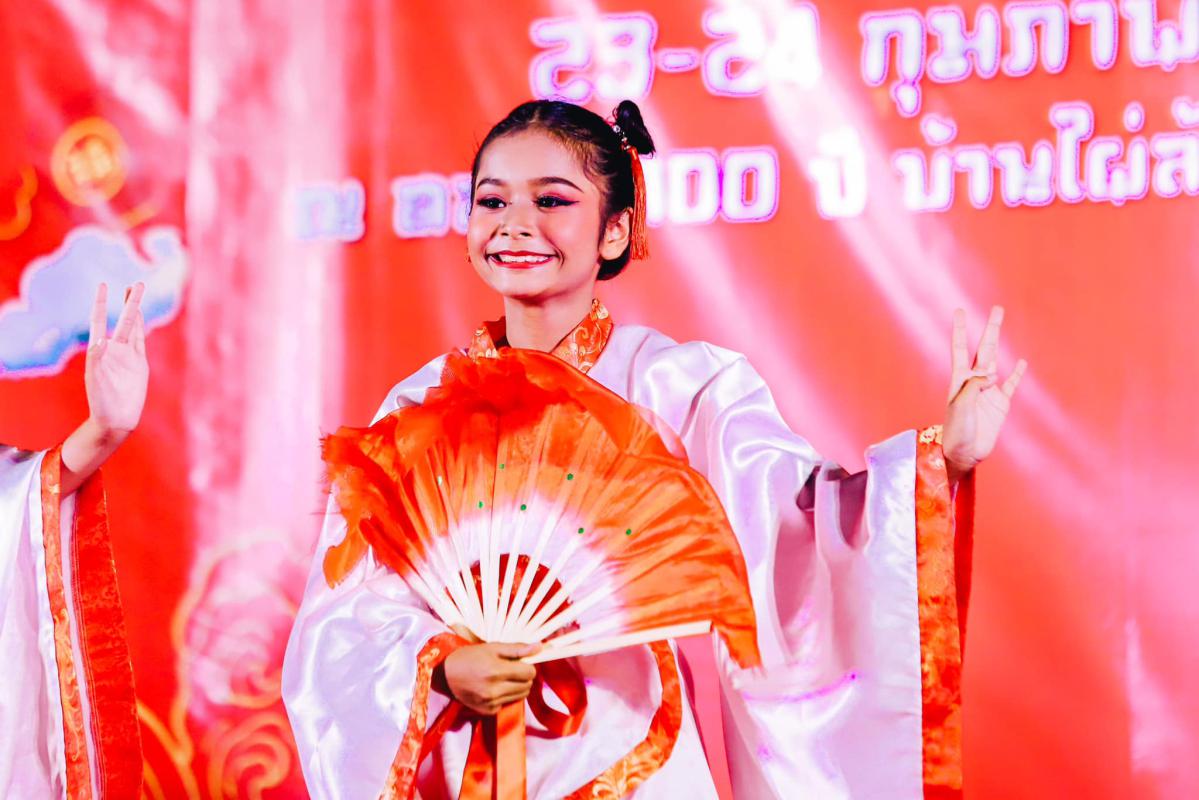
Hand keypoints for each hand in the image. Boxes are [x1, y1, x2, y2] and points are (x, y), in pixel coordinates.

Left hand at [84, 282, 147, 437]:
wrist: (116, 419)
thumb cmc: (102, 401)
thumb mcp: (96, 379)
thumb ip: (98, 359)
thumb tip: (100, 342)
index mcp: (98, 351)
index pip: (100, 321)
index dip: (102, 303)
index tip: (104, 286)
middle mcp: (113, 350)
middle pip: (122, 320)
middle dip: (129, 302)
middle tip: (136, 283)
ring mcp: (127, 356)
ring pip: (133, 327)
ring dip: (135, 310)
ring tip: (137, 291)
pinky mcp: (139, 364)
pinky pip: (141, 341)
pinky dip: (142, 327)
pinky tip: (141, 315)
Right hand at [442, 625, 539, 715]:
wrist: (446, 674)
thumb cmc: (470, 656)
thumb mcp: (493, 647)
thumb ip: (517, 649)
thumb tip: (540, 647)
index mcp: (496, 671)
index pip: (529, 673)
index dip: (528, 666)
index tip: (520, 662)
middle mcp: (493, 690)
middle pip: (527, 686)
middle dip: (524, 677)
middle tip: (511, 669)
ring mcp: (490, 703)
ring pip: (520, 696)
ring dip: (517, 686)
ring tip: (503, 678)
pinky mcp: (487, 711)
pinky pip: (508, 703)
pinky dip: (506, 696)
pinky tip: (494, 688)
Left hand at [942, 306, 1026, 482]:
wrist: (964, 453)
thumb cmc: (956, 430)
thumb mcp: (960, 406)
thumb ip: (973, 386)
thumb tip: (990, 372)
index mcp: (959, 380)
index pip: (960, 349)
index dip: (961, 330)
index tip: (960, 311)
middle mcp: (974, 381)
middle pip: (984, 349)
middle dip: (990, 329)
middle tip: (997, 308)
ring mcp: (989, 391)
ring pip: (997, 361)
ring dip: (1001, 342)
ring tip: (1004, 325)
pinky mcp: (1001, 404)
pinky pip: (1011, 385)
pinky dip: (1017, 374)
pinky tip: (1021, 363)